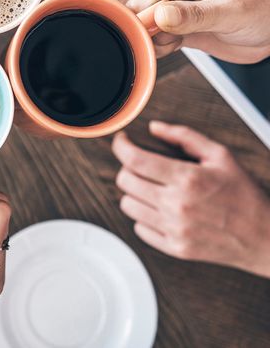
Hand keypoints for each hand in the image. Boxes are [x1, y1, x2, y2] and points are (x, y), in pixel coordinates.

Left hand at [111, 121, 269, 277]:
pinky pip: (139, 228)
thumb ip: (185, 137)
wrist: (265, 236)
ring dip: (135, 193)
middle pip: (125, 181)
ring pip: (127, 205)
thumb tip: (154, 128)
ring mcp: (174, 229)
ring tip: (153, 189)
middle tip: (142, 166)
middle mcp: (177, 205)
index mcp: (188, 179)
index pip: (135, 160)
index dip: (121, 146)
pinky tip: (161, 210)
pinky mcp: (174, 248)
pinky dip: (144, 217)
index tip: (122, 142)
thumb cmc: (244, 194)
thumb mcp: (221, 156)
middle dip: (129, 168)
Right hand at [122, 0, 269, 62]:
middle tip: (174, 39)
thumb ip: (194, 15)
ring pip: (138, 25)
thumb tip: (159, 16)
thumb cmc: (262, 12)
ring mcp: (168, 3)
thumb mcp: (231, 13)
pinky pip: (148, 35)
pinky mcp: (169, 21)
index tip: (160, 36)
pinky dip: (157, 46)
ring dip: (152, 41)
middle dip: (147, 32)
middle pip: (134, 11)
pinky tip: (176, 44)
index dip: (144, 21)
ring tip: (178, 41)